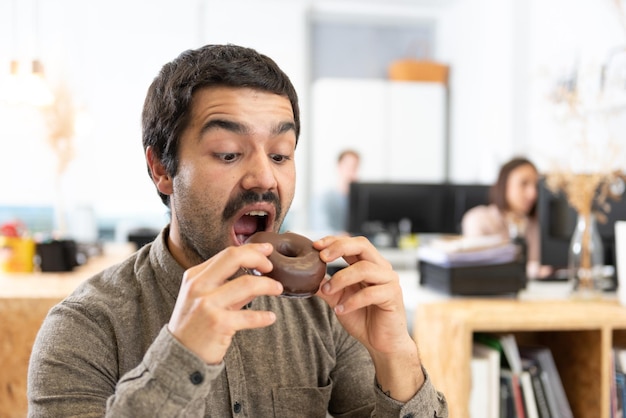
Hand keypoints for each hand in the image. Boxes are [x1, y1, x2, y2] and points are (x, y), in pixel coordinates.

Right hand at [167, 243, 282, 364]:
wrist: (180, 356)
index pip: (227, 253)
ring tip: (278, 289)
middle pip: (234, 257)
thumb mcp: (206, 300)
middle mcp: (199, 286)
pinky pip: (249, 316)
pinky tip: (270, 318)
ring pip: (247, 284)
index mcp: (195, 276)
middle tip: (271, 267)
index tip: (266, 251)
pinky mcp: (218, 324)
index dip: (251, 250)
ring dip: (268, 285)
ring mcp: (208, 304)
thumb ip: (230, 288)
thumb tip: (258, 279)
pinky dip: (263, 317)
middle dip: (258, 258)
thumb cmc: (194, 326)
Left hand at [313, 236, 411, 354]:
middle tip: (321, 258)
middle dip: (339, 248)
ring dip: (341, 279)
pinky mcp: (393, 295)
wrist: (381, 343)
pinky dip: (352, 301)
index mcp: (368, 264)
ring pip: (364, 268)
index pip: (352, 243)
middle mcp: (381, 267)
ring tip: (327, 292)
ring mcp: (389, 280)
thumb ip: (325, 286)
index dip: (334, 241)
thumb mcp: (338, 299)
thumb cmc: (362, 318)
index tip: (315, 246)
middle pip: (362, 245)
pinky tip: (340, 310)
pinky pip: (370, 293)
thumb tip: (303, 277)